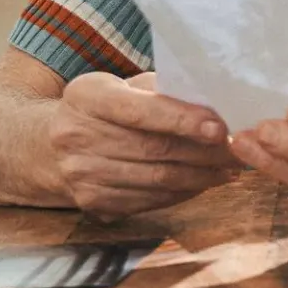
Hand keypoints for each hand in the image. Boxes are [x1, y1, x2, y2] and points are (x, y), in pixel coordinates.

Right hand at [46, 71, 239, 217]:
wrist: (49, 145)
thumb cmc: (106, 108)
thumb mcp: (124, 86)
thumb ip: (162, 91)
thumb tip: (216, 103)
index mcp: (86, 96)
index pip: (140, 111)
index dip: (183, 120)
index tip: (220, 128)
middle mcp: (75, 135)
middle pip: (154, 149)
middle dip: (204, 152)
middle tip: (238, 151)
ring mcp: (80, 172)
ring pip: (156, 179)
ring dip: (201, 176)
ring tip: (230, 169)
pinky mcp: (90, 201)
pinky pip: (149, 201)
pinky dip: (183, 193)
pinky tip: (203, 182)